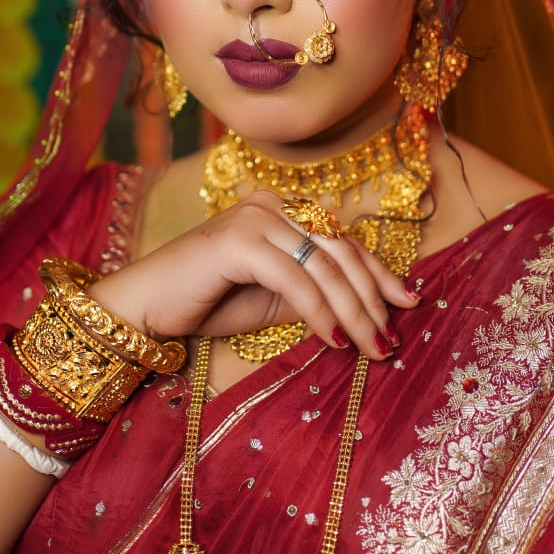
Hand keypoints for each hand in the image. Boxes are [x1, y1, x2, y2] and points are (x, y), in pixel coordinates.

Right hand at [90, 190, 418, 358]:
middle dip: (372, 297)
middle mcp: (273, 206)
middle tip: (390, 338)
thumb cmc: (206, 302)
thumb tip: (365, 310)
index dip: (379, 274)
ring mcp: (256, 219)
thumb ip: (314, 294)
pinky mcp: (240, 241)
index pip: (343, 241)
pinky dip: (320, 312)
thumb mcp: (273, 300)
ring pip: (324, 266)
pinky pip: (296, 280)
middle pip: (341, 251)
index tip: (408, 304)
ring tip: (370, 347)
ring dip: (353, 311)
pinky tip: (334, 340)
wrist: (145, 306)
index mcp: (282, 212)